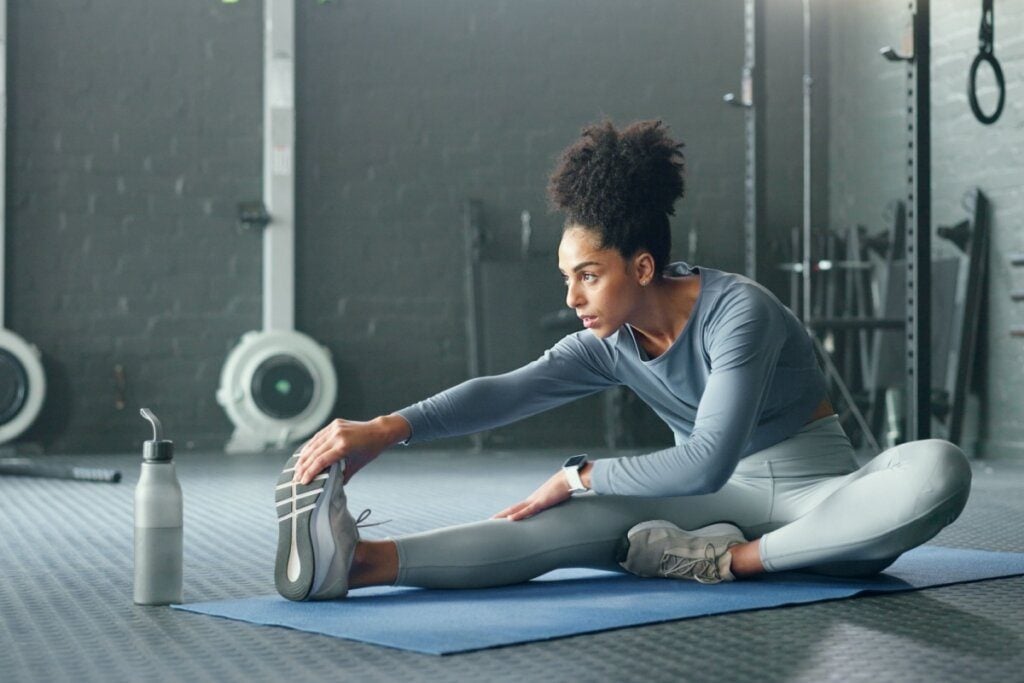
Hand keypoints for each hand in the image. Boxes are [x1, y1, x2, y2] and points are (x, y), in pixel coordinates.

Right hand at [292, 415, 409, 484]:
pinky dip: (311, 445)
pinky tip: (304, 454)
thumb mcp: (356, 466)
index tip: (302, 482)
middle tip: (295, 477)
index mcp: (343, 447)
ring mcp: (335, 428)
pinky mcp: (335, 424)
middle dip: (303, 466)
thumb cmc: (370, 450)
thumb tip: (331, 486)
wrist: (379, 431)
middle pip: (314, 453)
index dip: (310, 472)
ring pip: (314, 443)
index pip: (321, 461)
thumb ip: (342, 476)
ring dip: (304, 456)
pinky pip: (319, 436)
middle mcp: (337, 436)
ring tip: (297, 468)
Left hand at [492, 470, 572, 520]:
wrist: (568, 479)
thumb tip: (556, 507)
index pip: (519, 508)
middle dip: (501, 515)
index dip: (509, 513)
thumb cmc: (565, 488)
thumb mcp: (558, 500)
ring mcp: (535, 500)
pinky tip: (510, 519)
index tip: (501, 519)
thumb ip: (554, 504)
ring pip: (516, 510)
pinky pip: (527, 510)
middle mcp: (532, 500)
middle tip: (489, 521)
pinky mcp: (541, 502)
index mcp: (535, 500)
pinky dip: (518, 515)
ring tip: (493, 521)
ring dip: (504, 516)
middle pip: (512, 509)